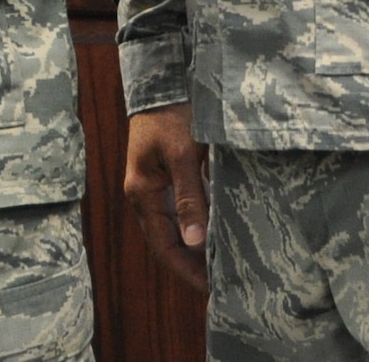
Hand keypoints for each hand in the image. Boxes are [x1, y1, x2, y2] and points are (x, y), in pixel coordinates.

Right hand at [124, 101, 208, 292]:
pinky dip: (201, 224)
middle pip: (169, 241)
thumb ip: (189, 198)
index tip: (212, 289)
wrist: (161, 80)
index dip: (187, 270)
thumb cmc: (169, 116)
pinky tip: (221, 231)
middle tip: (225, 282)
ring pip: (177, 227)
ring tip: (226, 263)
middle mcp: (146, 195)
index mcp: (142, 194)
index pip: (164, 246)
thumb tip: (195, 243)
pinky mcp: (169, 175)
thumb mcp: (182, 156)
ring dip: (198, 246)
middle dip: (193, 264)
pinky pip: (184, 209)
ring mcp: (156, 186)